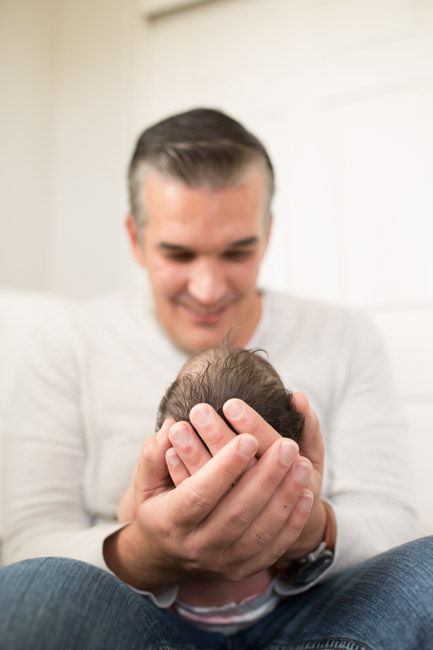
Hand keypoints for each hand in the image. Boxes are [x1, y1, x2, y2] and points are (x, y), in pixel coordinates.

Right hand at [104, 413, 312, 590]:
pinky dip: (292, 522)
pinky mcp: (242, 570)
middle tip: (287, 445)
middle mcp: (198, 546)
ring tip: (301, 463)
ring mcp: (222, 562)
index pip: (200, 494)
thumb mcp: (145, 483)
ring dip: (285, 496)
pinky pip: (273, 548)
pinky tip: (306, 494)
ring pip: (260, 531)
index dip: (224, 467)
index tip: (248, 438)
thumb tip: (169, 425)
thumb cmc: (158, 509)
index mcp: (172, 520)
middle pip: (237, 512)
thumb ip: (154, 453)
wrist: (163, 559)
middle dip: (266, 477)